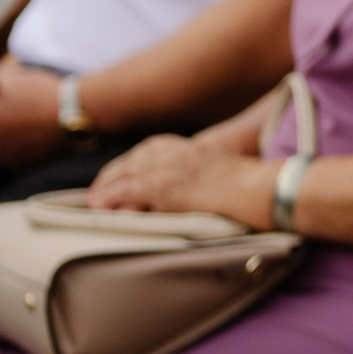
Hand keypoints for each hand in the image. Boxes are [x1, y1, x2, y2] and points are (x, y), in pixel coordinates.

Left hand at [89, 135, 272, 222]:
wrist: (258, 188)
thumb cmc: (251, 186)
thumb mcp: (223, 172)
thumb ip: (203, 176)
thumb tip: (195, 192)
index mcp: (189, 148)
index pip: (149, 151)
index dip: (129, 165)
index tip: (119, 175)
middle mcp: (174, 153)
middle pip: (132, 160)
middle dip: (112, 175)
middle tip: (98, 191)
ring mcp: (167, 169)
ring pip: (125, 175)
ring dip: (107, 187)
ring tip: (94, 201)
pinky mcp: (163, 187)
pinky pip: (127, 191)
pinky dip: (111, 198)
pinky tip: (99, 205)